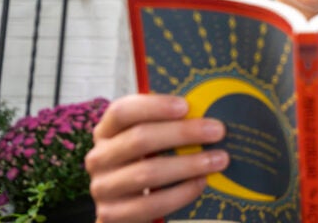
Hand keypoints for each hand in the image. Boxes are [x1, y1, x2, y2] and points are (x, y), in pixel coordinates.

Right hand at [85, 94, 229, 222]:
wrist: (126, 207)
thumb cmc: (145, 164)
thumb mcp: (149, 142)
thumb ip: (167, 126)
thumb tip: (205, 112)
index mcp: (106, 131)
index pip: (122, 111)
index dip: (154, 106)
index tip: (185, 106)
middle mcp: (100, 157)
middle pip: (139, 139)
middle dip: (183, 133)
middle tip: (217, 131)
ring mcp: (103, 187)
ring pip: (147, 173)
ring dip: (188, 165)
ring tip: (218, 159)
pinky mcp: (113, 214)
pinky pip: (150, 204)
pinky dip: (180, 193)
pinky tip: (200, 183)